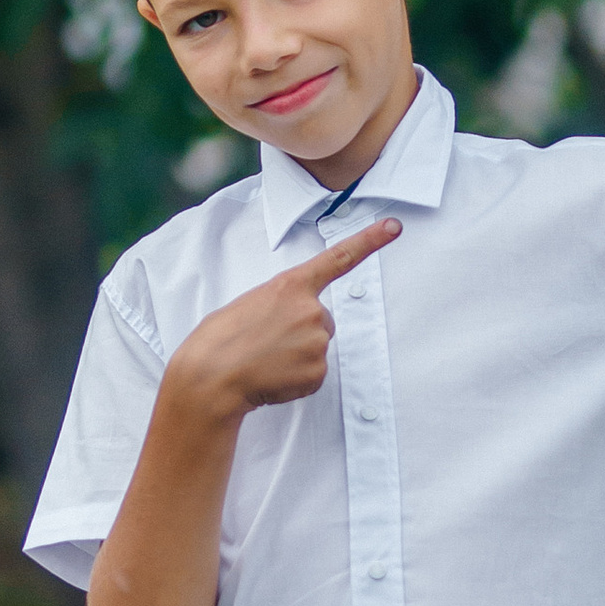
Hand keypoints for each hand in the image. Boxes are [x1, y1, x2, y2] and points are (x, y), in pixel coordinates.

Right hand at [167, 218, 400, 422]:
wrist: (210, 377)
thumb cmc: (221, 339)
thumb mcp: (251, 304)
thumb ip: (283, 304)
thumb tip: (297, 326)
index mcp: (291, 285)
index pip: (339, 258)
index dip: (370, 240)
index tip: (394, 226)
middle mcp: (311, 309)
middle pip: (322, 320)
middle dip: (300, 331)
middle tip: (266, 341)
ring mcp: (318, 341)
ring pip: (317, 348)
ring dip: (296, 355)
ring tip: (265, 359)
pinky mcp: (318, 371)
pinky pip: (314, 374)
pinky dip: (296, 379)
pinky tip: (272, 376)